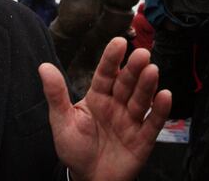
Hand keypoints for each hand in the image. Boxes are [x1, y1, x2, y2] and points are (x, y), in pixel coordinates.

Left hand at [39, 37, 171, 180]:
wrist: (90, 180)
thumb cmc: (75, 150)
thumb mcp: (62, 122)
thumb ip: (55, 95)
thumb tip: (43, 67)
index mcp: (97, 97)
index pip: (105, 74)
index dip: (112, 58)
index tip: (119, 41)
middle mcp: (117, 105)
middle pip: (126, 84)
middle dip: (134, 69)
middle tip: (142, 54)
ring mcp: (131, 121)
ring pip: (141, 99)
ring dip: (147, 85)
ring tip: (152, 70)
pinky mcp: (143, 139)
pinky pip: (153, 123)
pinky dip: (160, 110)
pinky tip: (165, 96)